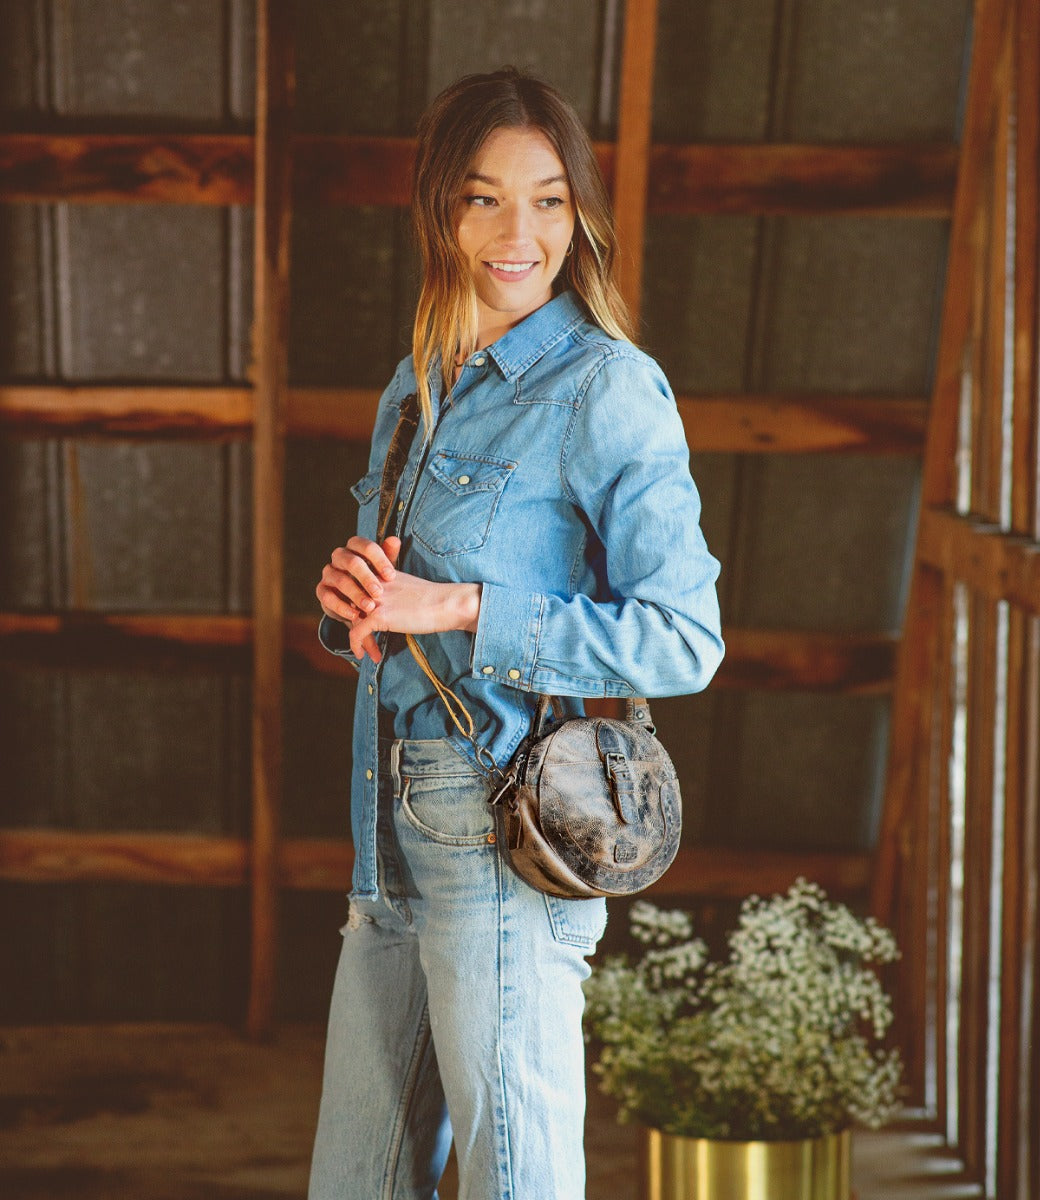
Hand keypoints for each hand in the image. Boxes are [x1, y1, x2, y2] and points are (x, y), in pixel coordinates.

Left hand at [316, 536, 480, 663]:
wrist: (447, 603)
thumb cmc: (435, 598)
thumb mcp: (407, 586)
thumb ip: (391, 591)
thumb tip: (385, 609)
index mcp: (379, 573)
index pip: (355, 587)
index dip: (355, 607)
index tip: (362, 623)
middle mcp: (373, 583)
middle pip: (349, 603)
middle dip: (353, 623)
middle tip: (363, 641)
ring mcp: (374, 599)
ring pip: (350, 618)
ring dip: (356, 638)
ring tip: (364, 651)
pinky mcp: (378, 615)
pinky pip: (356, 632)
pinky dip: (355, 645)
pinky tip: (361, 655)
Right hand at [317, 535, 399, 623]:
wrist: (358, 601)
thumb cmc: (373, 580)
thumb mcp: (383, 570)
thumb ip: (389, 555)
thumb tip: (394, 540)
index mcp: (355, 547)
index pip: (365, 546)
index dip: (379, 560)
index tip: (391, 576)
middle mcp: (339, 557)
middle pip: (351, 562)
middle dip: (367, 578)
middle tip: (379, 593)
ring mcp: (328, 573)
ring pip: (340, 581)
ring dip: (356, 595)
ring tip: (370, 607)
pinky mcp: (321, 590)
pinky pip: (328, 597)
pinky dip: (342, 607)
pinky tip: (355, 615)